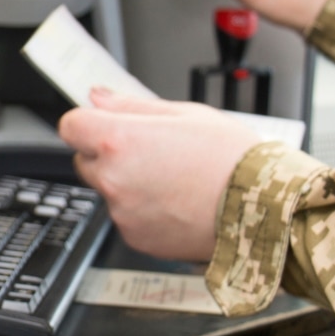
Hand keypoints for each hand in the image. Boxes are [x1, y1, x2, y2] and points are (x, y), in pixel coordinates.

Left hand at [58, 89, 262, 261]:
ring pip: (108, 190)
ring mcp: (122, 212)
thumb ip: (131, 106)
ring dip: (127, 183)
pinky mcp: (135, 238)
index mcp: (118, 141)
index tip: (104, 124)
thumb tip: (98, 97)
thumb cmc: (232, 158)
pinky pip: (126, 216)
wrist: (264, 209)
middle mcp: (112, 179)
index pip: (70, 126)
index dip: (88, 123)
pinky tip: (176, 201)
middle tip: (151, 152)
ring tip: (173, 178)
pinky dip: (142, 210)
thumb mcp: (184, 114)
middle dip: (107, 154)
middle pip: (84, 159)